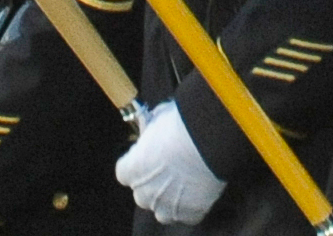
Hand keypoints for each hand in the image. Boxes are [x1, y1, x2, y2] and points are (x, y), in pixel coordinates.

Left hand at [116, 103, 226, 224]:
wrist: (208, 140)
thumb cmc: (179, 125)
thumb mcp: (157, 118)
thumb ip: (150, 130)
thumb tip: (153, 127)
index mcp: (131, 169)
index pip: (124, 172)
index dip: (137, 163)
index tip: (149, 154)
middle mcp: (143, 193)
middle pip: (142, 194)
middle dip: (153, 184)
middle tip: (171, 168)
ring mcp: (167, 207)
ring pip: (162, 210)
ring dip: (169, 199)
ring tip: (185, 183)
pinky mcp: (190, 214)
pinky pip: (187, 215)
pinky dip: (191, 206)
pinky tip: (199, 190)